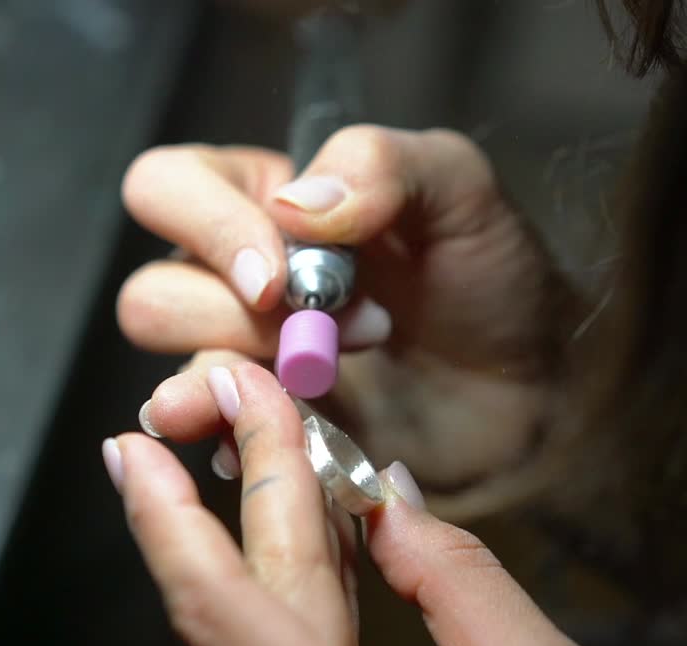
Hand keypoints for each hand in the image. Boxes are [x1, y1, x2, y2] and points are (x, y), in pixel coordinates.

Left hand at [103, 361, 631, 645]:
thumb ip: (461, 585)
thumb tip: (387, 500)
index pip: (223, 611)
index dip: (166, 522)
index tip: (131, 446)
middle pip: (240, 602)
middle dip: (218, 493)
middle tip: (208, 400)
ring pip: (267, 626)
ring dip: (259, 528)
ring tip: (254, 441)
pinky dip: (307, 578)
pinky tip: (320, 525)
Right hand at [119, 126, 576, 499]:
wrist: (535, 392)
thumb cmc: (493, 281)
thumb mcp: (458, 189)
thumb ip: (380, 164)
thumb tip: (292, 205)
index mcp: (264, 201)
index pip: (165, 190)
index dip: (206, 230)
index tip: (279, 276)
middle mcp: (235, 280)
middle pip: (151, 295)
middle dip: (236, 319)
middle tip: (346, 327)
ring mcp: (246, 363)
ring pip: (172, 372)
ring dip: (246, 380)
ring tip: (335, 380)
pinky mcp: (267, 432)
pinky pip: (214, 440)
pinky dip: (244, 440)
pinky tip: (301, 434)